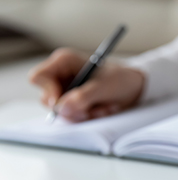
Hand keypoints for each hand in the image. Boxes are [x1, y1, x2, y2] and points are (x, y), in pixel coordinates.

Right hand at [29, 48, 144, 121]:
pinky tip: (104, 109)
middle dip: (71, 108)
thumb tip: (62, 107)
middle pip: (48, 99)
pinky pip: (73, 117)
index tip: (63, 104)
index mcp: (63, 62)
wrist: (137, 87)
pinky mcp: (75, 103)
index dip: (48, 92)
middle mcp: (61, 76)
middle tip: (90, 110)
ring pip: (62, 111)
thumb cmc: (122, 78)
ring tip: (104, 107)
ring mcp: (67, 91)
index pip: (39, 77)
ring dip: (84, 114)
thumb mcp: (105, 87)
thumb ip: (83, 97)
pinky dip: (89, 117)